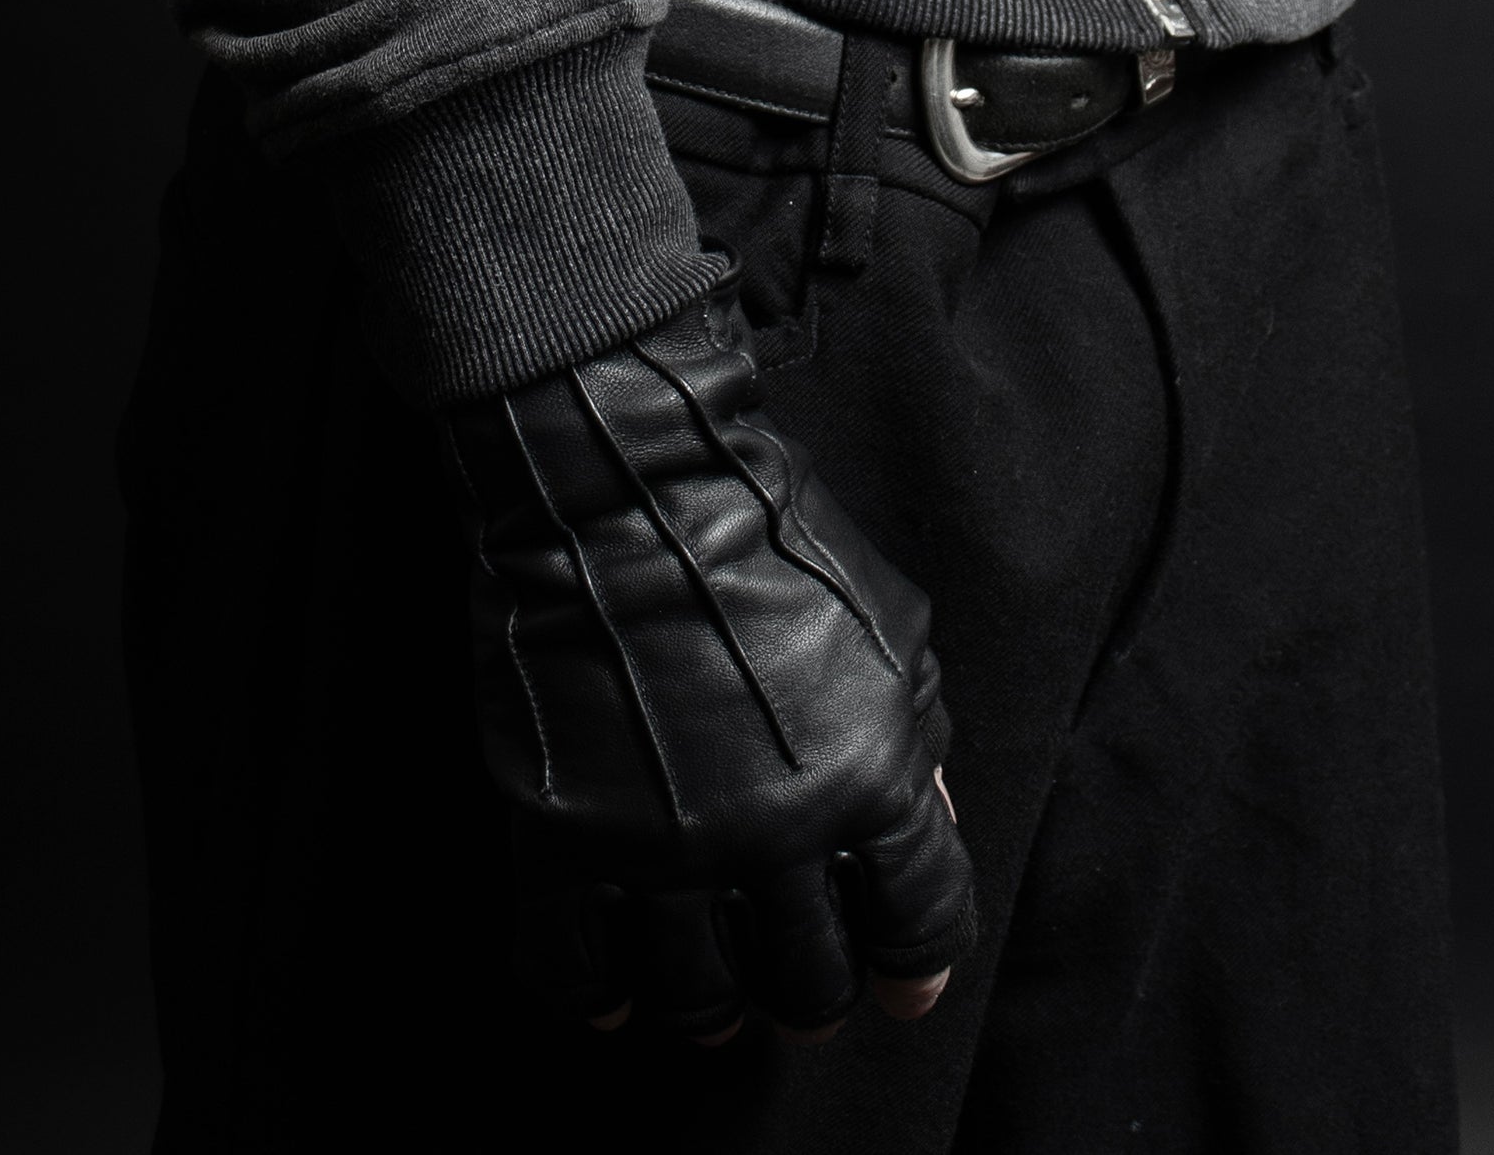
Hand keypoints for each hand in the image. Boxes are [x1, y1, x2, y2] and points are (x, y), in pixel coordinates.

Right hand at [442, 293, 973, 1045]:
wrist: (627, 484)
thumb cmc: (768, 540)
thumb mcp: (891, 628)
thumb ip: (918, 736)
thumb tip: (931, 827)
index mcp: (869, 779)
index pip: (919, 924)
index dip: (918, 966)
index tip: (904, 986)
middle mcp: (772, 830)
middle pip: (808, 983)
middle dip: (812, 994)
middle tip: (797, 985)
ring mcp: (661, 841)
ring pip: (697, 998)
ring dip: (713, 1009)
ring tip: (713, 999)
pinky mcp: (562, 835)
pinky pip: (574, 968)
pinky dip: (596, 996)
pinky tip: (612, 992)